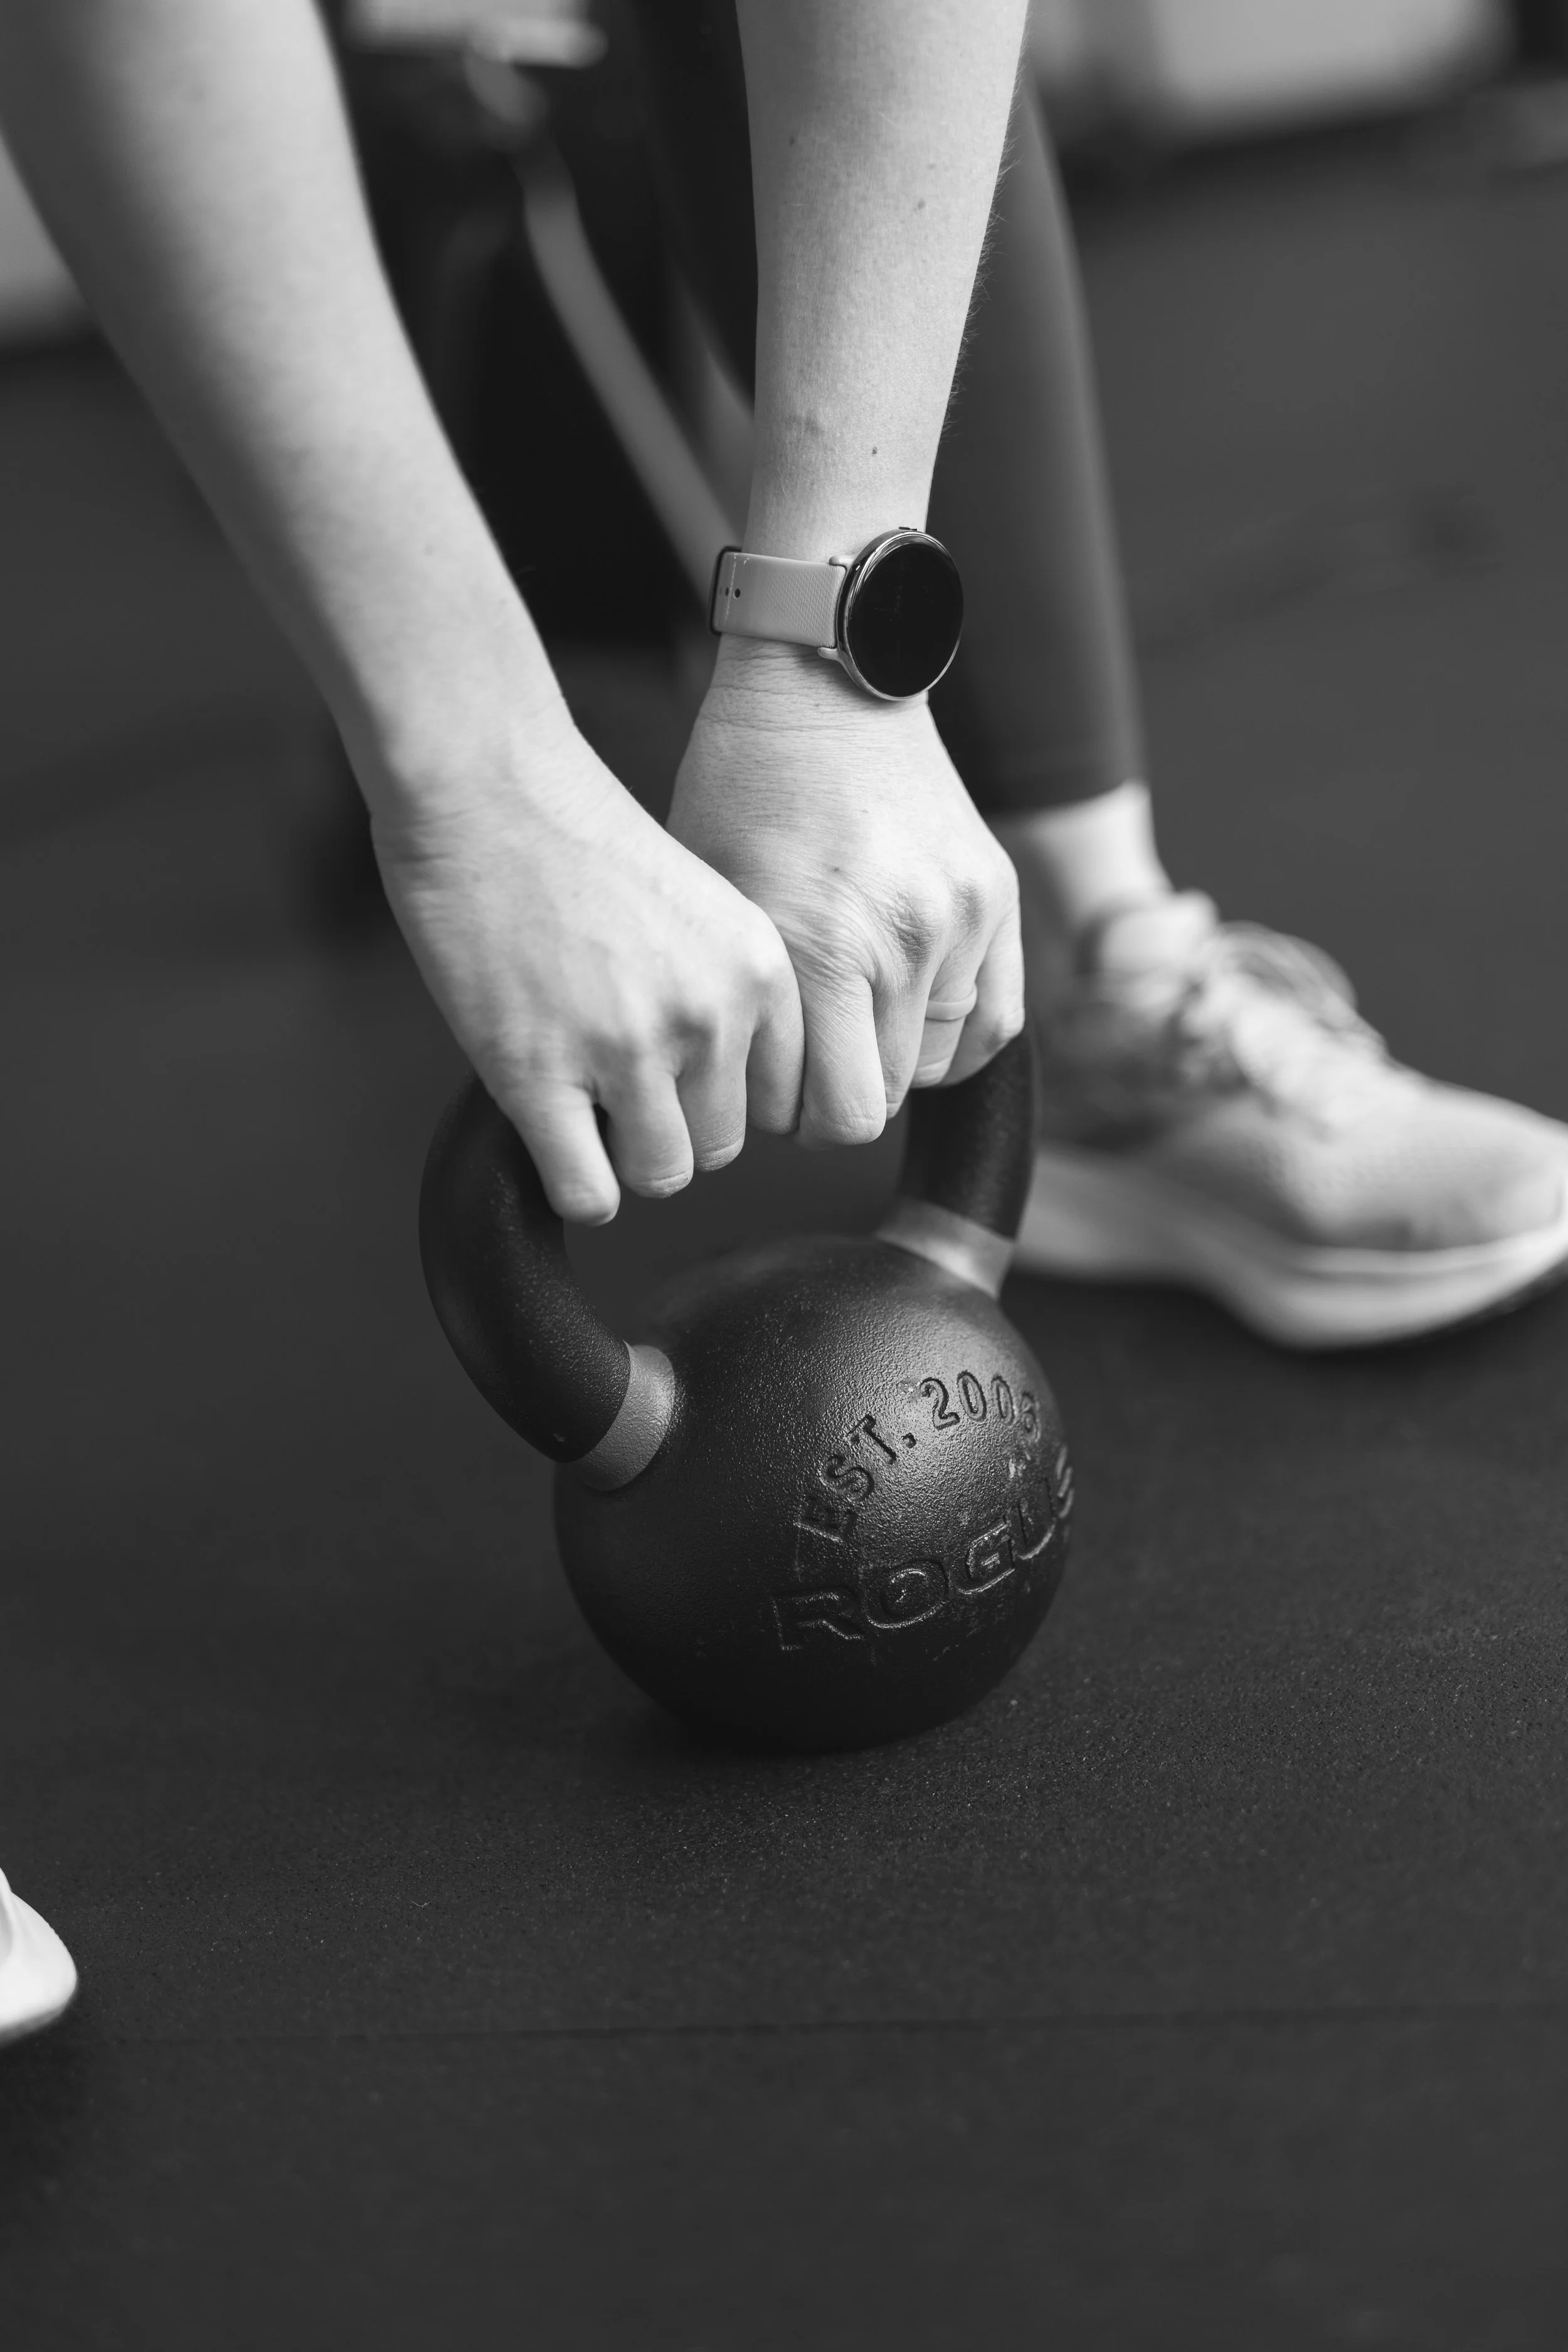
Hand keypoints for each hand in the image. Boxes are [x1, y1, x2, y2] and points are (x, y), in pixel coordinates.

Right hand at [368, 706, 803, 1223]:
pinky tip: (549, 1134)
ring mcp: (626, 1049)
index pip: (776, 1101)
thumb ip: (725, 993)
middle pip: (719, 1146)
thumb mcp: (701, 906)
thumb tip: (719, 1091)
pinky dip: (572, 1183)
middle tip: (612, 1073)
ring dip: (620, 1154)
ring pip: (661, 1176)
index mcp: (759, 972)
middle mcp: (709, 1015)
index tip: (674, 1072)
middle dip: (668, 1124)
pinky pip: (589, 1194)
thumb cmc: (579, 838)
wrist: (485, 788)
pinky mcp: (540, 1075)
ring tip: (580, 1094)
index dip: (718, 1096)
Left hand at [668, 640, 1023, 1147]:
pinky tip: (908, 1028)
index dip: (787, 1117)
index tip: (762, 1087)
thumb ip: (744, 1003)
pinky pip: (993, 1022)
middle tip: (799, 1064)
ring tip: (846, 1025)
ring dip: (887, 1063)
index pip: (831, 1113)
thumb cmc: (743, 784)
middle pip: (880, 1100)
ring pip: (933, 1065)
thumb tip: (747, 1094)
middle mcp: (900, 940)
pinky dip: (951, 1042)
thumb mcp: (712, 898)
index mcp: (819, 947)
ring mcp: (959, 919)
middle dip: (831, 1098)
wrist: (824, 677)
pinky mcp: (995, 897)